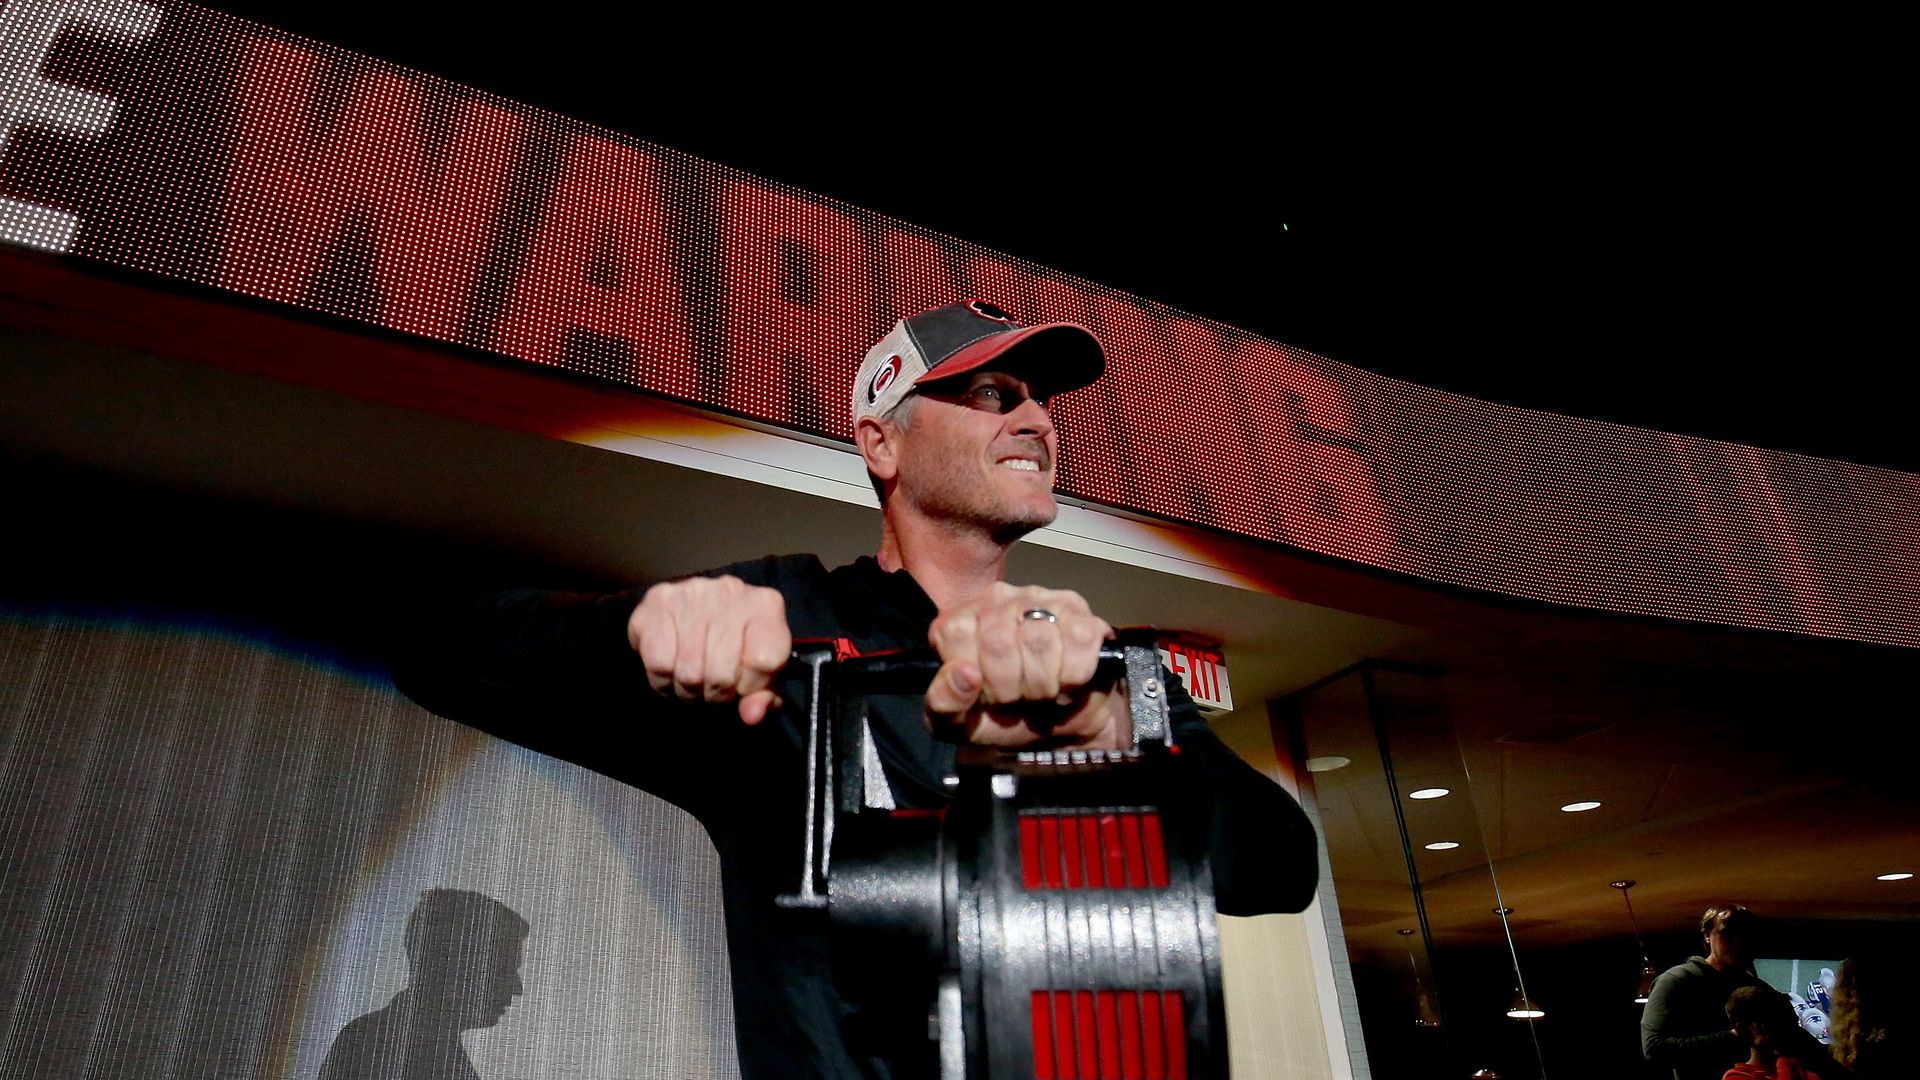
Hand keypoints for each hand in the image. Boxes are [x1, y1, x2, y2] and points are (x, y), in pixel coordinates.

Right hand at [627, 575, 790, 724]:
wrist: (695, 611)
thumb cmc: (734, 645)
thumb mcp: (761, 672)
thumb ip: (765, 695)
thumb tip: (752, 715)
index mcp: (765, 605)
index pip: (765, 662)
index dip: (751, 686)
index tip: (743, 686)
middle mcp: (731, 591)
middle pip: (722, 673)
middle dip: (715, 694)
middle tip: (713, 689)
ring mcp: (693, 593)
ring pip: (689, 672)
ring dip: (689, 691)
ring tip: (694, 682)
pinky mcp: (658, 600)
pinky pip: (659, 663)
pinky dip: (663, 680)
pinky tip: (672, 670)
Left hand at [923, 584, 1127, 748]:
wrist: (1055, 725)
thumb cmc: (1004, 719)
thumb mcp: (961, 724)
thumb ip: (944, 702)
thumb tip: (964, 672)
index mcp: (959, 623)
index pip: (956, 632)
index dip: (974, 675)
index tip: (985, 695)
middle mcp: (996, 600)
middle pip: (998, 640)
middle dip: (1010, 687)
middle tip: (1017, 698)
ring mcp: (1039, 600)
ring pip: (1039, 639)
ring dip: (1044, 684)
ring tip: (1042, 692)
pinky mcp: (1078, 610)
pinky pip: (1079, 638)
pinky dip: (1075, 674)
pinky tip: (1068, 682)